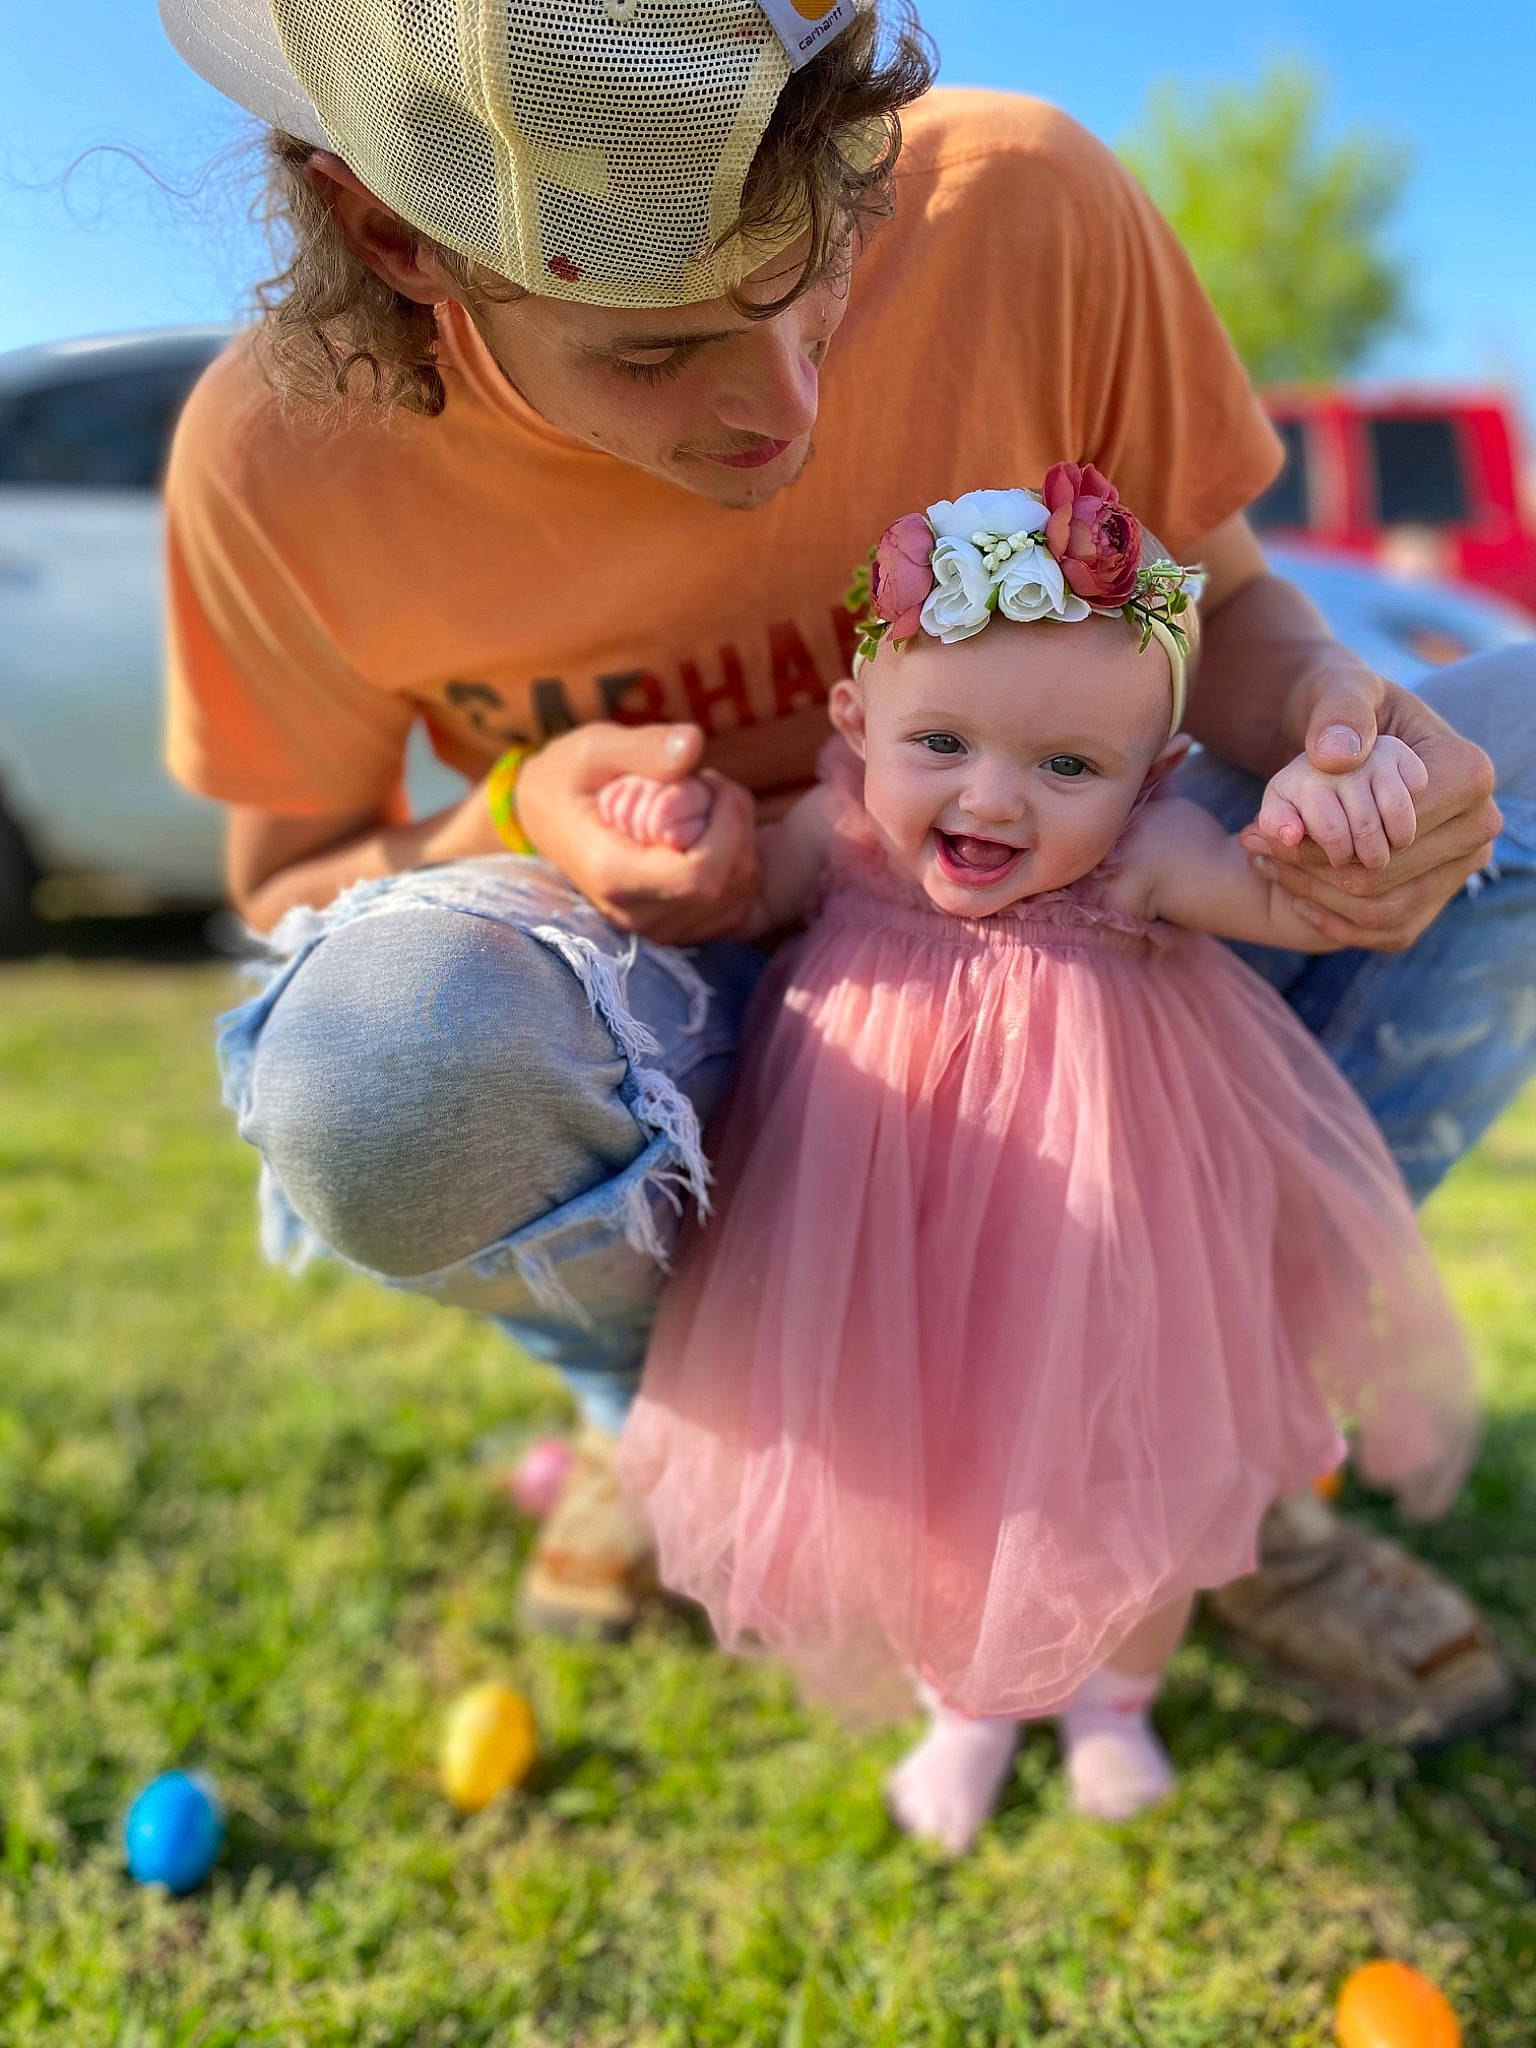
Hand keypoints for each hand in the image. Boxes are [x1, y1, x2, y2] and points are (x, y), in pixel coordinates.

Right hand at [515, 722, 760, 943]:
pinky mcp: (680, 931)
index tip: (710, 782)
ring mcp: (659, 930)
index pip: (699, 875)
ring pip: (741, 890)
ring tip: (703, 805)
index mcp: (612, 874)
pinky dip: (739, 862)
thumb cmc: (568, 778)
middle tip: (706, 783)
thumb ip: (643, 748)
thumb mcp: (593, 749)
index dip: (726, 826)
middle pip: (728, 879)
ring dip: (740, 838)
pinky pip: (740, 904)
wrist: (546, 820)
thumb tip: (693, 743)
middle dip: (736, 822)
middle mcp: (636, 915)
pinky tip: (710, 835)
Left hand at [1239, 677, 1499, 949]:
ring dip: (1314, 895)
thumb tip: (1336, 757)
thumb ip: (1338, 711)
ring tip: (1264, 865)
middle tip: (1251, 850)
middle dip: (1309, 868)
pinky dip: (1334, 919)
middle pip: (1383, 874)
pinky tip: (1293, 892)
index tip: (1256, 830)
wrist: (1353, 738)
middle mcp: (1479, 826)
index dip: (1318, 835)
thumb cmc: (1346, 710)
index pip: (1387, 829)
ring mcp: (1463, 867)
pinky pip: (1385, 930)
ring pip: (1380, 908)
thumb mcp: (1337, 690)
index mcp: (1468, 774)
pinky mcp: (1439, 897)